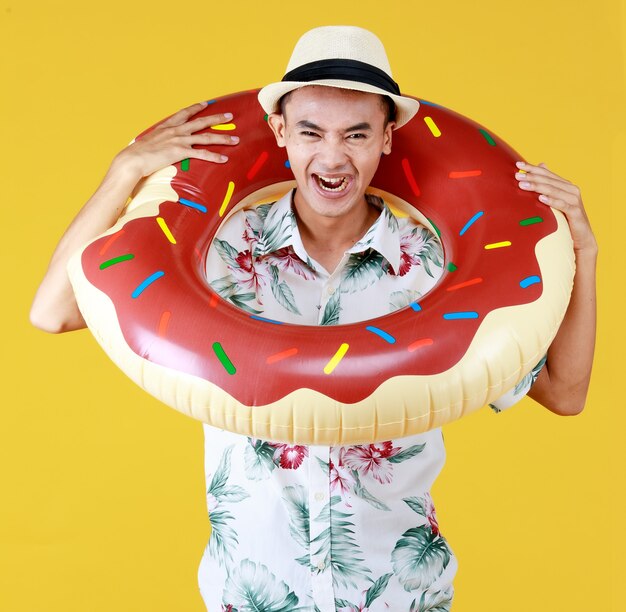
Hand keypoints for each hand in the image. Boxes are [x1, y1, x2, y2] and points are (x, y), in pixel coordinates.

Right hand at [113, 101, 238, 179]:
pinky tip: (224, 158)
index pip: (185, 113)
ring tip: (236, 139)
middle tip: (230, 116)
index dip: (197, 107)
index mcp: (167, 126)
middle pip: (201, 122)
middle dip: (217, 119)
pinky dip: (215, 156)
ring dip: (223, 138)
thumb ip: (158, 140)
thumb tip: (159, 145)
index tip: (206, 103)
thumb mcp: (149, 141)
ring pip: (207, 137)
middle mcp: (175, 130)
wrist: (133, 159)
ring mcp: (179, 140)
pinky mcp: (181, 152)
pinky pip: (202, 154)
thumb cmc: (138, 153)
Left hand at [515, 161, 596, 254]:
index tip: (518, 165)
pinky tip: (541, 198)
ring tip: (523, 185)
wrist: (581, 236)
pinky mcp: (575, 212)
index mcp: (565, 185)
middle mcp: (571, 189)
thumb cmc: (565, 218)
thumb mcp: (555, 200)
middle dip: (532, 177)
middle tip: (517, 175)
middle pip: (548, 180)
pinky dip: (551, 201)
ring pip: (553, 190)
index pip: (546, 173)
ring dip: (537, 187)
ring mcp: (574, 200)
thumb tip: (541, 164)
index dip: (532, 168)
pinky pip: (562, 205)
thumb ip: (549, 184)